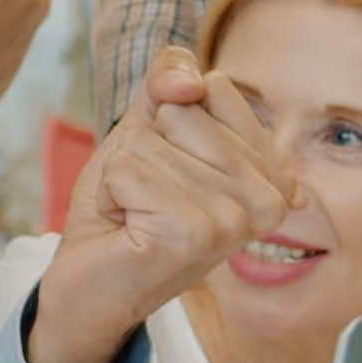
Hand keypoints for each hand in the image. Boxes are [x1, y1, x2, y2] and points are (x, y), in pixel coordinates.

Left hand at [30, 48, 293, 362]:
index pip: (214, 86)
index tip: (169, 171)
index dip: (168, 119)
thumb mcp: (148, 126)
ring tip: (137, 216)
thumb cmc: (126, 205)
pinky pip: (127, 168)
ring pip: (150, 139)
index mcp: (274, 172)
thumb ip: (171, 80)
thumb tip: (190, 82)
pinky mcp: (192, 234)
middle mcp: (269, 200)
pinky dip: (110, 194)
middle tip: (147, 199)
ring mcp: (235, 220)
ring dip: (125, 175)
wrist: (88, 282)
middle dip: (145, 149)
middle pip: (183, 111)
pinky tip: (126, 229)